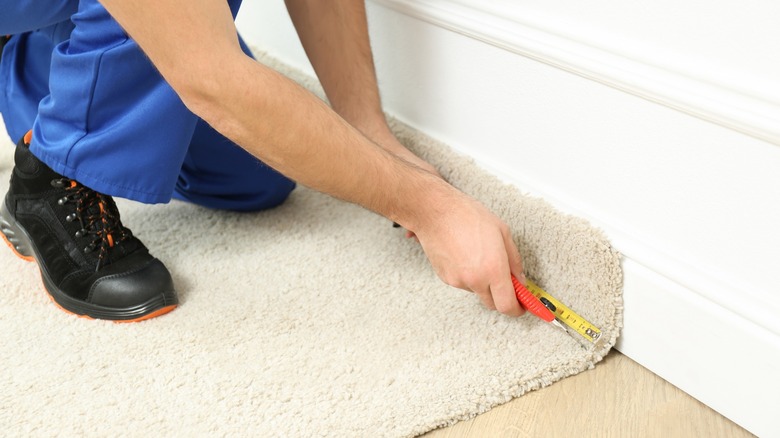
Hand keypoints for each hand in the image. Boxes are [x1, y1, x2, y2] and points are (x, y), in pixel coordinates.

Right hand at [412, 189, 525, 316]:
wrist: (436, 212)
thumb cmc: (467, 216)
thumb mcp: (503, 232)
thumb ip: (514, 261)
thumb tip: (519, 279)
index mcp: (493, 269)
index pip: (507, 305)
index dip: (517, 309)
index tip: (522, 306)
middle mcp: (475, 280)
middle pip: (493, 304)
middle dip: (502, 296)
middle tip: (505, 281)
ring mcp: (458, 281)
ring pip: (477, 292)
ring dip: (483, 283)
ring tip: (479, 257)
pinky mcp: (446, 278)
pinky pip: (463, 284)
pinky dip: (468, 276)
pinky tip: (466, 256)